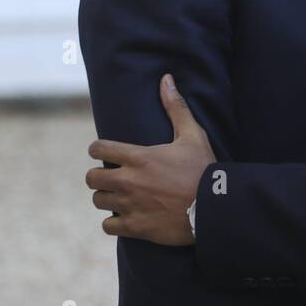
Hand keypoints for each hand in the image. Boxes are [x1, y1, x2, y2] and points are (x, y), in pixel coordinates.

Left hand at [85, 74, 214, 245]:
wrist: (213, 207)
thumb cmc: (203, 169)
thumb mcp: (192, 135)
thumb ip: (176, 108)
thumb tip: (166, 79)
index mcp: (138, 157)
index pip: (98, 149)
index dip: (98, 150)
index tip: (104, 153)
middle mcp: (128, 181)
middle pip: (92, 178)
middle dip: (100, 176)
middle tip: (113, 177)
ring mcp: (129, 205)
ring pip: (99, 200)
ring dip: (107, 198)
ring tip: (120, 197)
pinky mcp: (135, 226)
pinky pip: (108, 226)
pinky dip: (114, 222)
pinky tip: (125, 217)